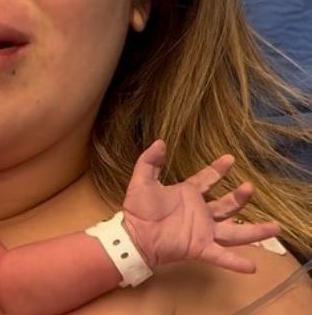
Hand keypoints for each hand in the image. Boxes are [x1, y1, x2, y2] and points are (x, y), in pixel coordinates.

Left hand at [121, 140, 279, 272]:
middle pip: (227, 206)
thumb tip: (159, 141)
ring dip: (254, 230)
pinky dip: (236, 262)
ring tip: (275, 227)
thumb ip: (150, 161)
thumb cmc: (138, 209)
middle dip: (239, 197)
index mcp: (188, 195)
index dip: (218, 169)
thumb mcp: (142, 181)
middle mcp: (200, 213)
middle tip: (249, 186)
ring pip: (235, 232)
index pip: (207, 179)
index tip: (229, 158)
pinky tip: (252, 267)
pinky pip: (222, 256)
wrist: (134, 236)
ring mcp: (203, 231)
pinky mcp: (200, 248)